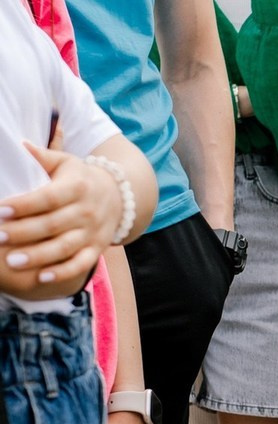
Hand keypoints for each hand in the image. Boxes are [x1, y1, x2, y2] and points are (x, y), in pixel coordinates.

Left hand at [0, 143, 122, 295]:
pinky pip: (81, 264)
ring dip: (38, 256)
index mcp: (77, 187)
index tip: (0, 210)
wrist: (120, 196)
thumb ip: (43, 156)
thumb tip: (21, 145)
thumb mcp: (66, 162)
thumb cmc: (81, 178)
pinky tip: (42, 278)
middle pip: (52, 225)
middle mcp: (87, 211)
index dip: (23, 205)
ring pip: (64, 247)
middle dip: (23, 233)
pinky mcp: (97, 249)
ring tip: (12, 261)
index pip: (47, 198)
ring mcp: (93, 232)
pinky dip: (63, 272)